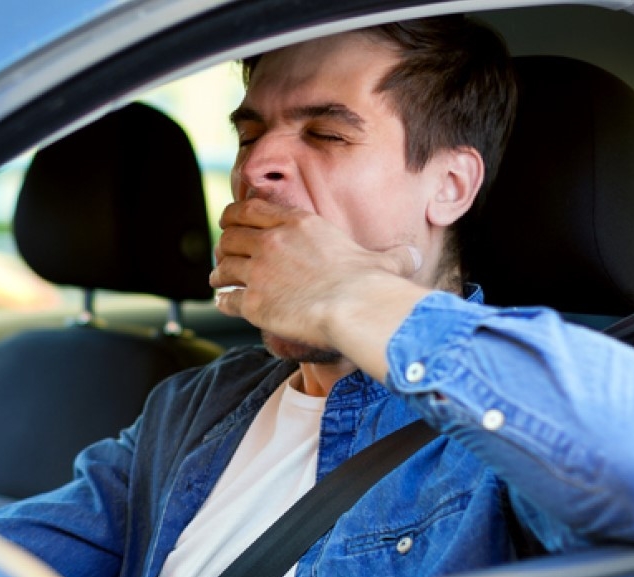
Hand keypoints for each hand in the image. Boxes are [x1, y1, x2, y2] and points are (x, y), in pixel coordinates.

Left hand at [210, 198, 422, 349]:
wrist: (356, 310)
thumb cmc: (371, 286)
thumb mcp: (385, 262)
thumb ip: (395, 257)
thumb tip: (416, 256)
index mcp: (299, 224)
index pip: (253, 209)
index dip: (236, 214)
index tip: (230, 219)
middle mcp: (273, 242)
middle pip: (231, 235)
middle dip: (224, 243)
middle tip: (222, 251)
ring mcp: (260, 272)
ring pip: (223, 266)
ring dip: (218, 272)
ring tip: (217, 279)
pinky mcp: (253, 303)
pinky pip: (227, 299)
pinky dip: (223, 301)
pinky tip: (224, 303)